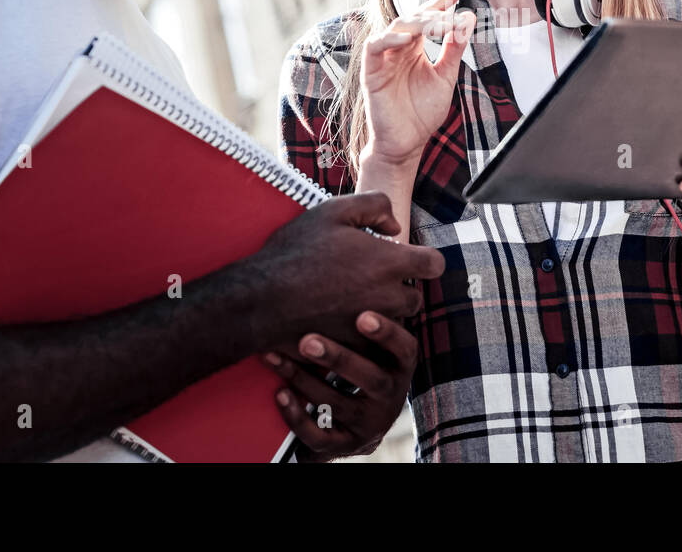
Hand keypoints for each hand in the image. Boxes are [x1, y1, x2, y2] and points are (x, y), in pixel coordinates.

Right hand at [254, 192, 443, 350]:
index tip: (406, 259)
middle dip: (399, 289)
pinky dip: (363, 335)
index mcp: (389, 263)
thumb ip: (375, 206)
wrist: (262, 299)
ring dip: (383, 313)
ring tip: (352, 299)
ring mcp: (372, 327)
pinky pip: (371, 343)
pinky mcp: (355, 348)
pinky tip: (339, 319)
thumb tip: (395, 227)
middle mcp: (388, 297)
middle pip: (415, 298)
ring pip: (395, 322)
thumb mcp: (333, 211)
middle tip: (368, 279)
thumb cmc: (296, 252)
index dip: (424, 260)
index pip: (434, 264)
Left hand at [265, 311, 418, 461]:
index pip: (404, 348)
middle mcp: (392, 395)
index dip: (387, 334)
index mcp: (401, 365)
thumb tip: (386, 237)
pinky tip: (279, 393)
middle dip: (338, 357)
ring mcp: (369, 422)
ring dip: (305, 379)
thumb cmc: (363, 360)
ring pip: (338, 404)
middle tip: (307, 339)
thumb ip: (375, 302)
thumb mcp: (376, 339)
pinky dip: (298, 415)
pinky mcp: (346, 444)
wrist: (358, 419)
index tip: (361, 316)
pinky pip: (321, 437)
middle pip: (371, 378)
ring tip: (276, 355)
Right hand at [362, 0, 474, 163]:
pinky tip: (407, 39)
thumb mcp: (445, 77)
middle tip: (451, 9)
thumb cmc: (421, 113)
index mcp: (415, 49)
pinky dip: (390, 39)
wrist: (407, 143)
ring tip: (437, 22)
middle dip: (432, 10)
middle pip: (412, 18)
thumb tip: (467, 20)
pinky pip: (375, 47)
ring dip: (416, 22)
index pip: (427, 18)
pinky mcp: (371, 71)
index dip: (440, 2)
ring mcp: (384, 59)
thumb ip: (454, 50)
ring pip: (395, 28)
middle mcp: (398, 49)